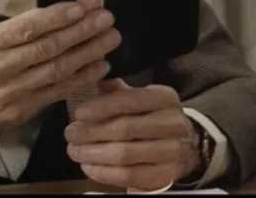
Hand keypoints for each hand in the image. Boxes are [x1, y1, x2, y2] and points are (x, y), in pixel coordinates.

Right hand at [0, 2, 120, 137]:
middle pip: (48, 49)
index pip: (27, 29)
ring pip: (58, 71)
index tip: (81, 7)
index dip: (57, 18)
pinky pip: (57, 93)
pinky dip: (81, 79)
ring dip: (88, 54)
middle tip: (106, 19)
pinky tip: (100, 66)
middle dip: (82, 32)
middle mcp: (0, 69)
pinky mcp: (22, 111)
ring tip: (110, 39)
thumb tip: (47, 17)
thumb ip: (9, 29)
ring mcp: (13, 93)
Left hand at [65, 79, 202, 190]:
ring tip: (74, 150)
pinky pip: (128, 176)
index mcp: (165, 98)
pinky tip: (88, 166)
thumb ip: (117, 91)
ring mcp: (171, 152)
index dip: (101, 107)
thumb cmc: (153, 117)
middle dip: (91, 132)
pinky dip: (103, 172)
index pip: (130, 100)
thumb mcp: (141, 98)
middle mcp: (173, 123)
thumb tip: (90, 78)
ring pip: (124, 154)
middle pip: (125, 129)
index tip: (78, 113)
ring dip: (93, 153)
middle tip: (70, 133)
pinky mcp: (165, 176)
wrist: (185, 146)